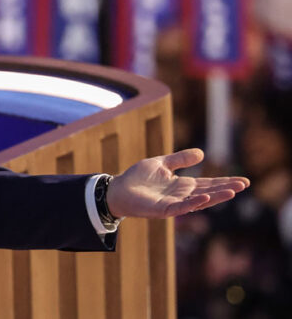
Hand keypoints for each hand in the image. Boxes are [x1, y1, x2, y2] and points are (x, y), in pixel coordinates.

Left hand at [106, 148, 248, 218]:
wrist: (118, 189)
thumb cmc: (137, 178)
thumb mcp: (161, 163)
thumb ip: (180, 159)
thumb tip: (202, 153)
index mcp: (182, 185)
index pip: (208, 184)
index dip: (225, 182)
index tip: (243, 180)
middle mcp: (181, 196)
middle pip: (208, 192)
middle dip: (226, 188)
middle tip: (244, 184)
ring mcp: (174, 204)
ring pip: (199, 201)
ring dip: (215, 197)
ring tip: (232, 192)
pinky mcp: (163, 210)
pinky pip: (181, 207)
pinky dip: (194, 203)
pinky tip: (206, 198)